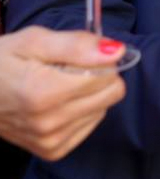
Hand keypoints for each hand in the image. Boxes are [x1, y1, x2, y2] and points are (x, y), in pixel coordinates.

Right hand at [0, 27, 125, 160]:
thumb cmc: (1, 62)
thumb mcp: (33, 40)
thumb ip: (77, 44)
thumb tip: (116, 51)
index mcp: (45, 92)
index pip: (108, 74)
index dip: (99, 58)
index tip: (79, 55)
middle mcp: (49, 122)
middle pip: (111, 94)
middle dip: (98, 76)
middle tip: (70, 69)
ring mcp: (50, 140)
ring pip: (103, 109)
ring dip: (89, 94)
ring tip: (58, 85)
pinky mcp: (52, 150)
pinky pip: (89, 125)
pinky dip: (81, 111)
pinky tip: (58, 103)